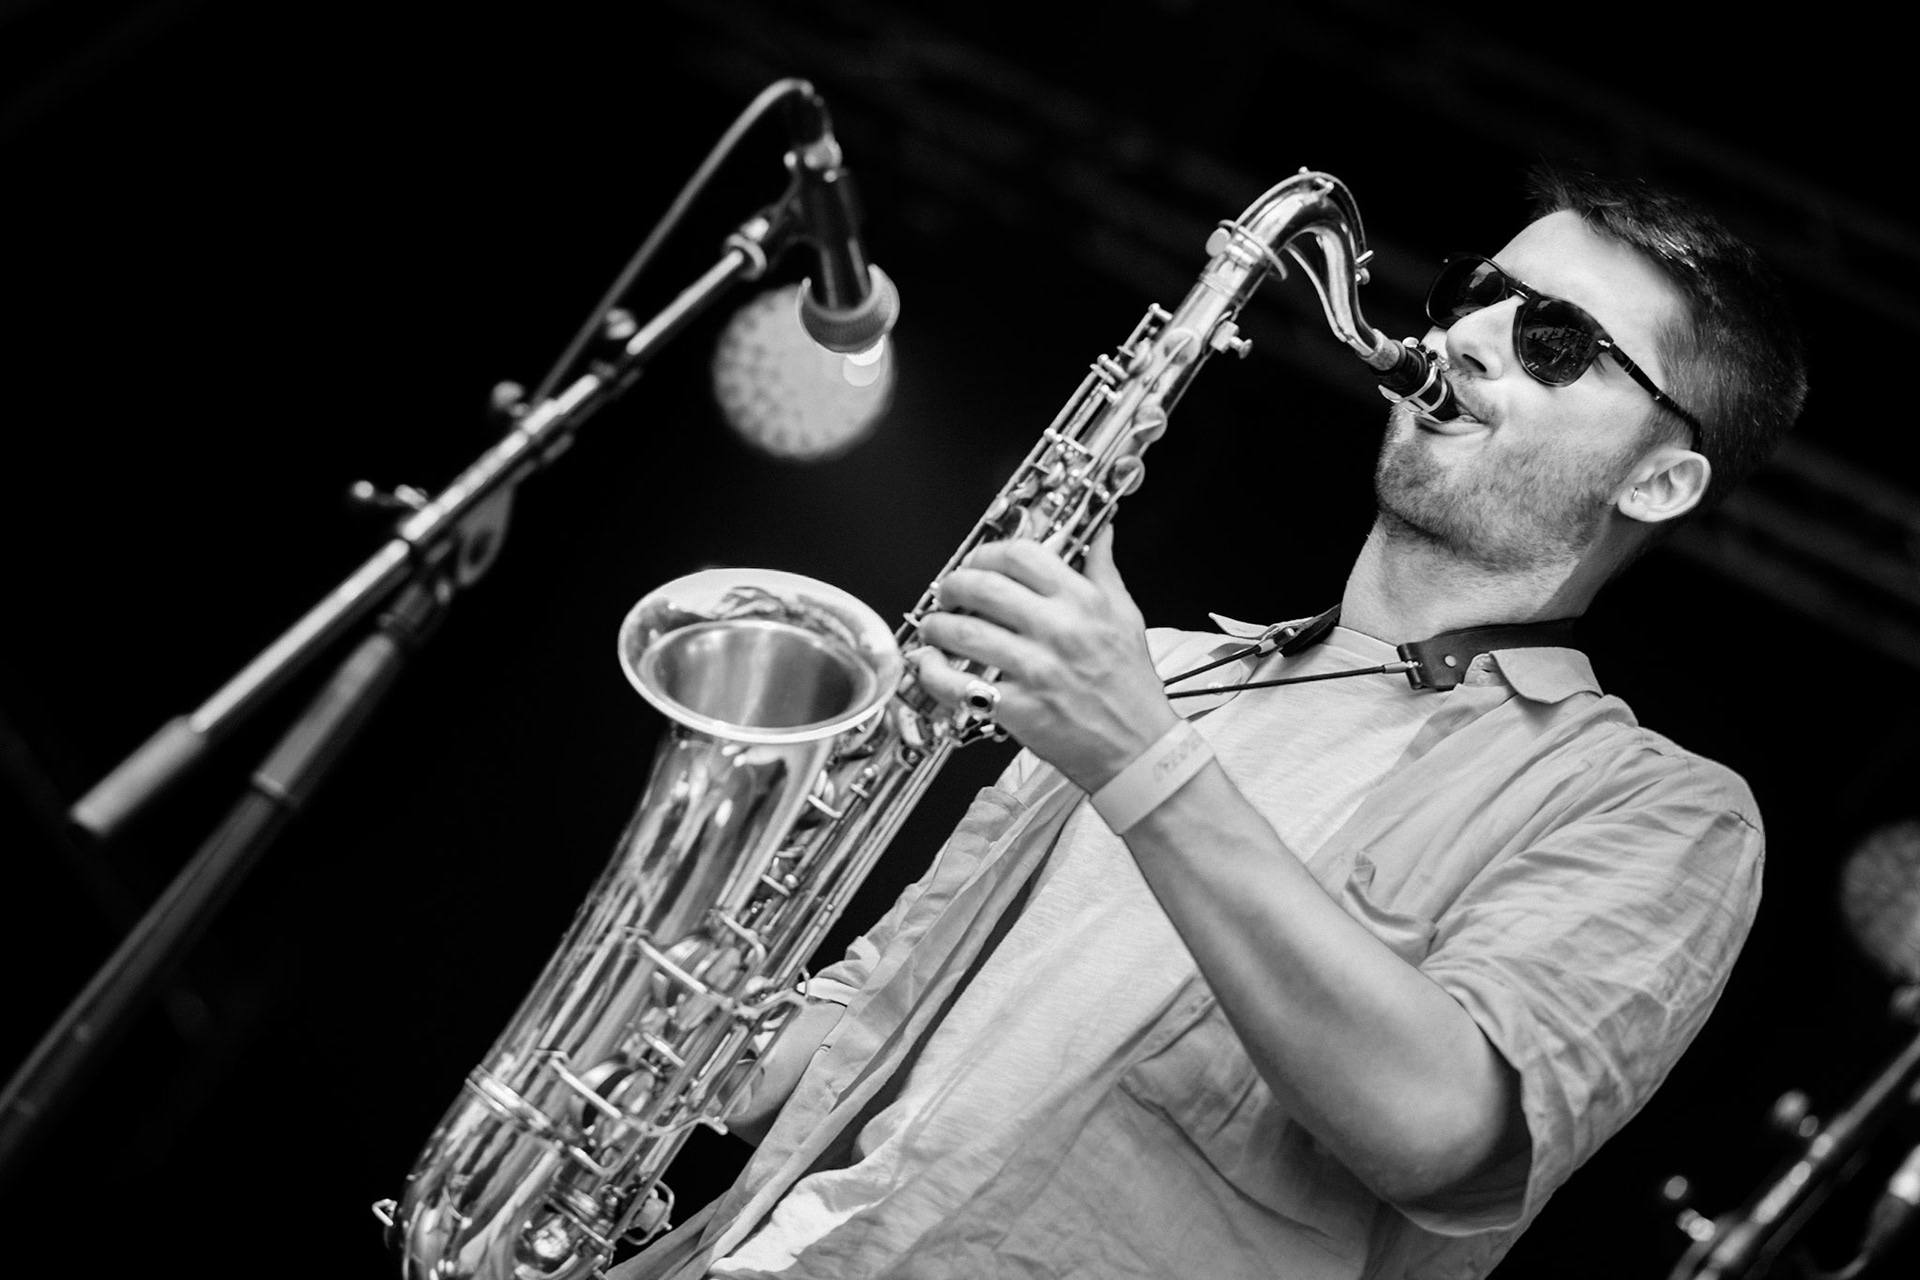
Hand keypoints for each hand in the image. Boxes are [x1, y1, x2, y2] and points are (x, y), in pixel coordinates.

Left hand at [913, 525, 1179, 792]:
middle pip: (983, 587)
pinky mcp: (1018, 708)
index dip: (986, 553)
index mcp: (1082, 602)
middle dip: (953, 585)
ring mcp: (1035, 670)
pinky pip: (959, 684)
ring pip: (964, 632)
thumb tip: (1101, 534)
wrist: (1138, 748)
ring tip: (934, 627)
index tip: (976, 563)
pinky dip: (933, 672)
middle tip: (947, 593)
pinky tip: (929, 664)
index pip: (1021, 555)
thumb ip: (1105, 571)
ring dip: (936, 625)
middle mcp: (1057, 630)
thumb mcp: (1126, 617)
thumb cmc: (1131, 687)